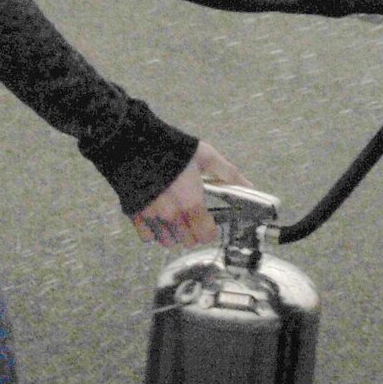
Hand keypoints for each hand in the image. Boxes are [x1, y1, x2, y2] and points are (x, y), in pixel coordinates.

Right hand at [130, 140, 247, 249]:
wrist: (133, 141)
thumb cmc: (171, 148)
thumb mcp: (206, 156)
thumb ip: (228, 174)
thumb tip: (249, 186)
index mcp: (191, 203)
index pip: (206, 235)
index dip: (210, 231)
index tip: (210, 224)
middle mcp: (172, 215)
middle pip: (188, 241)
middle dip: (193, 233)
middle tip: (192, 218)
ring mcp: (152, 217)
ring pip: (168, 242)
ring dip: (174, 234)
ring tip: (175, 218)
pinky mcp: (134, 215)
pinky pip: (147, 237)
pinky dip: (153, 231)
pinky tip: (157, 217)